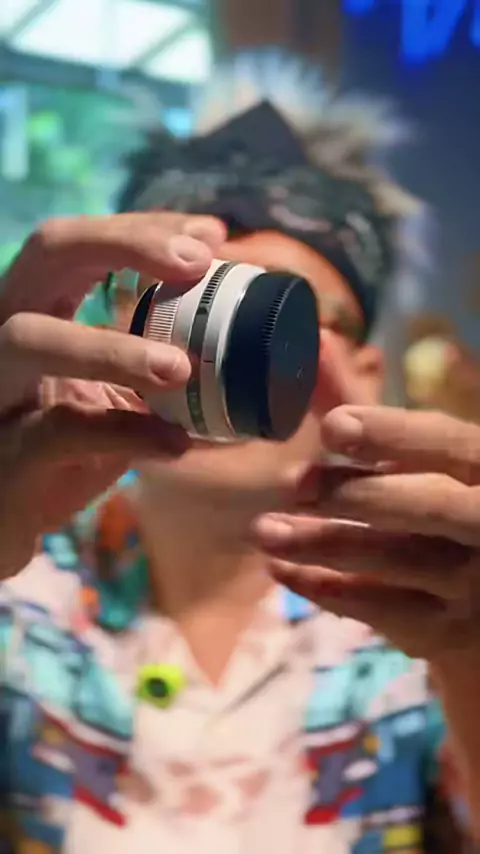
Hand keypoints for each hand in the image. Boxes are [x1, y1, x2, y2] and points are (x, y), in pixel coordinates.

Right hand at [0, 211, 225, 575]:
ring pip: (31, 337)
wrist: (10, 519)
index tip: (212, 235)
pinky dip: (125, 433)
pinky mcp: (4, 452)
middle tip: (198, 263)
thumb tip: (253, 352)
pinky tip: (176, 446)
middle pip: (50, 250)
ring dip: (113, 346)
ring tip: (181, 368)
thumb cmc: (68, 450)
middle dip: (126, 244)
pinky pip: (58, 429)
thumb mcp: (115, 396)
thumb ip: (159, 367)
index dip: (144, 227)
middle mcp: (6, 331)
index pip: (83, 241)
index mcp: (38, 308)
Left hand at [253, 406, 479, 660]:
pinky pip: (381, 610)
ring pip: (397, 560)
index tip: (331, 427)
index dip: (392, 434)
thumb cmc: (445, 512)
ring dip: (323, 544)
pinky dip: (326, 589)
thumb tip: (321, 374)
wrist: (477, 597)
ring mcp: (474, 584)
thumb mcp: (431, 464)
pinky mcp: (447, 631)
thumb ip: (387, 432)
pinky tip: (282, 568)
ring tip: (264, 530)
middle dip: (357, 494)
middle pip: (432, 506)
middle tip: (293, 485)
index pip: (449, 443)